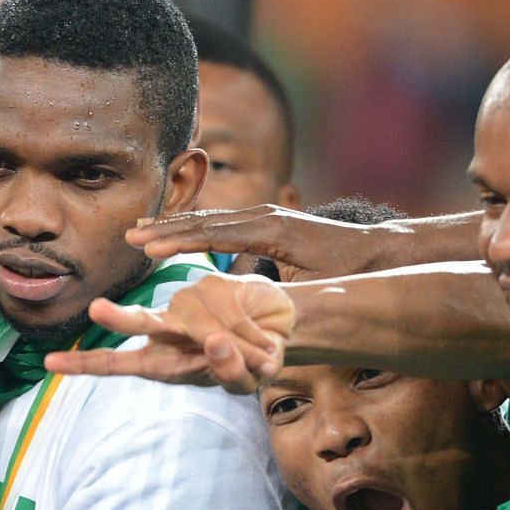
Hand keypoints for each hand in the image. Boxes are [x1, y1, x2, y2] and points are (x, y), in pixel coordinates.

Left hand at [45, 274, 294, 392]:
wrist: (279, 334)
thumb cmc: (250, 364)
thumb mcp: (243, 381)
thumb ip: (229, 372)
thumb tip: (215, 343)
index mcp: (161, 361)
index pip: (116, 363)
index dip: (84, 364)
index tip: (49, 364)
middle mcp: (167, 331)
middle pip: (140, 322)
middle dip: (120, 318)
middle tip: (97, 308)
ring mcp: (189, 305)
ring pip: (203, 325)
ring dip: (236, 348)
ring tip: (257, 356)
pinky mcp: (214, 286)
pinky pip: (230, 314)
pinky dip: (249, 334)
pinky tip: (265, 342)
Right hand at [129, 205, 393, 281]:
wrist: (379, 250)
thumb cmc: (350, 272)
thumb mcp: (315, 284)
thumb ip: (275, 286)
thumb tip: (239, 295)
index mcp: (272, 230)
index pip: (214, 234)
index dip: (178, 241)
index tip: (146, 248)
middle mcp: (264, 216)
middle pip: (205, 220)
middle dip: (165, 228)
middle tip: (129, 233)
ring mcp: (265, 215)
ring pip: (210, 218)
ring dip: (174, 225)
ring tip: (141, 228)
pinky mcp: (267, 221)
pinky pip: (222, 223)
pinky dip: (194, 227)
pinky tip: (175, 232)